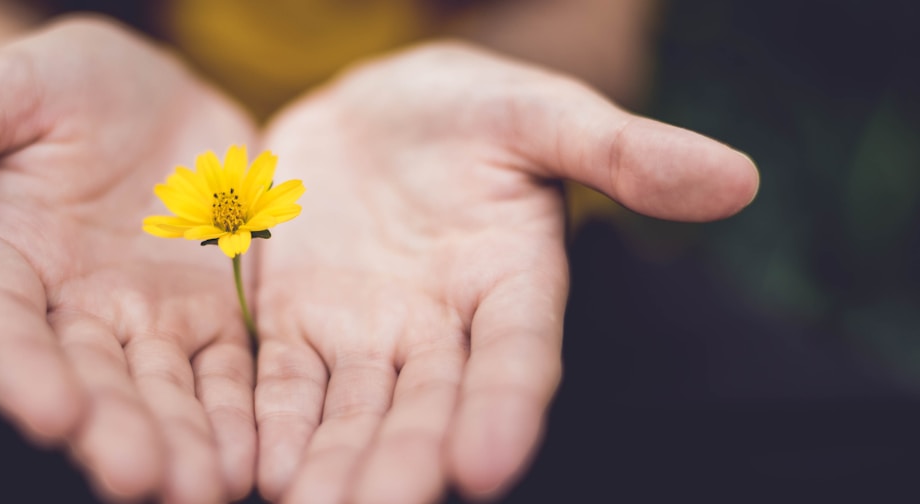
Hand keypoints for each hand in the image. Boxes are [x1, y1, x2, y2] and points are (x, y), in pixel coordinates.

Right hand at [0, 17, 257, 502]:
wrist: (148, 94)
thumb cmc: (59, 87)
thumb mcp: (4, 89)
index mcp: (4, 262)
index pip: (0, 328)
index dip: (20, 372)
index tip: (51, 415)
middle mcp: (69, 310)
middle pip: (88, 381)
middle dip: (113, 431)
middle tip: (140, 479)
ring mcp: (144, 320)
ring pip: (162, 392)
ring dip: (182, 442)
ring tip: (205, 488)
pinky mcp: (209, 316)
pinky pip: (226, 372)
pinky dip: (238, 415)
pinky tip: (254, 459)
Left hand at [252, 41, 757, 502]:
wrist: (373, 110)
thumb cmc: (470, 109)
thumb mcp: (540, 113)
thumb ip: (621, 150)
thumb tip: (736, 179)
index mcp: (512, 284)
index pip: (517, 356)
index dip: (506, 408)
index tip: (490, 464)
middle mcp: (442, 330)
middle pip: (427, 406)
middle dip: (405, 462)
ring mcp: (366, 334)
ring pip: (352, 412)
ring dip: (334, 464)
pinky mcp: (297, 324)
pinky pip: (282, 381)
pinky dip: (271, 423)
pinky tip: (258, 468)